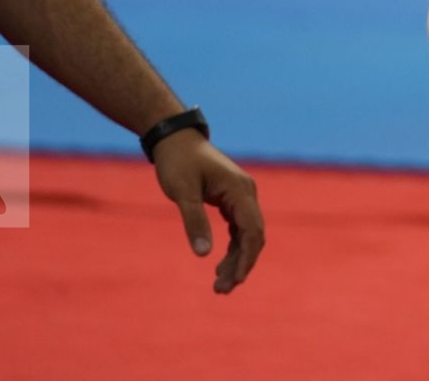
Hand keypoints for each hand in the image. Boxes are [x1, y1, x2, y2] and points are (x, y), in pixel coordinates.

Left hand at [152, 132, 265, 294]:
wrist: (175, 139)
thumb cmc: (178, 162)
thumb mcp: (183, 192)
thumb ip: (194, 222)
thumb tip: (203, 254)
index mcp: (239, 190)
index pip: (252, 230)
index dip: (247, 257)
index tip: (236, 280)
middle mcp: (246, 193)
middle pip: (253, 236)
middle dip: (241, 264)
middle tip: (221, 290)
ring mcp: (240, 196)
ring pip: (246, 235)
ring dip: (236, 259)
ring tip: (219, 285)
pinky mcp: (231, 199)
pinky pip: (238, 229)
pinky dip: (232, 248)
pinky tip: (220, 265)